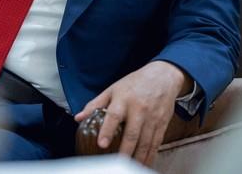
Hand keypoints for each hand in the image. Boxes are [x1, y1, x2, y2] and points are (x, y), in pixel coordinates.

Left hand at [74, 61, 190, 165]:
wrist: (163, 76)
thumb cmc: (135, 83)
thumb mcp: (113, 89)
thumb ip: (95, 104)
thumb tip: (78, 118)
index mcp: (124, 99)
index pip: (114, 116)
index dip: (107, 130)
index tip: (102, 144)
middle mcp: (139, 109)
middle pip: (132, 134)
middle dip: (125, 151)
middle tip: (117, 164)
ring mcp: (152, 118)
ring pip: (146, 142)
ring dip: (138, 158)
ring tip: (130, 168)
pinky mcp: (162, 124)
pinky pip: (156, 143)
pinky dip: (150, 156)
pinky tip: (144, 164)